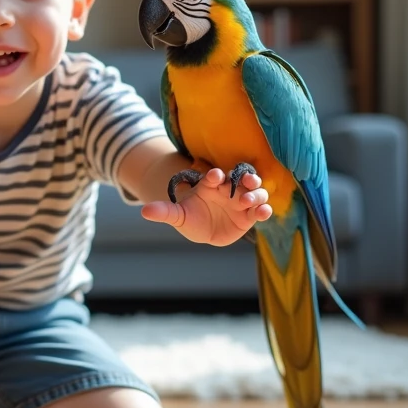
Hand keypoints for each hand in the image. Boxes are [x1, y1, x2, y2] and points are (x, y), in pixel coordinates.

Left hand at [140, 168, 271, 245]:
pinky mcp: (250, 216)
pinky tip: (263, 212)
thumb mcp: (178, 216)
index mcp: (211, 186)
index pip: (214, 176)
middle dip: (244, 179)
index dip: (215, 175)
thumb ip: (165, 211)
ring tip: (248, 200)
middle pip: (241, 179)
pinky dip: (264, 210)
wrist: (204, 231)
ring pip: (254, 193)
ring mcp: (241, 202)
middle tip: (245, 181)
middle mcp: (229, 191)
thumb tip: (144, 211)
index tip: (214, 176)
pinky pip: (260, 210)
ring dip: (255, 194)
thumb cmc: (192, 218)